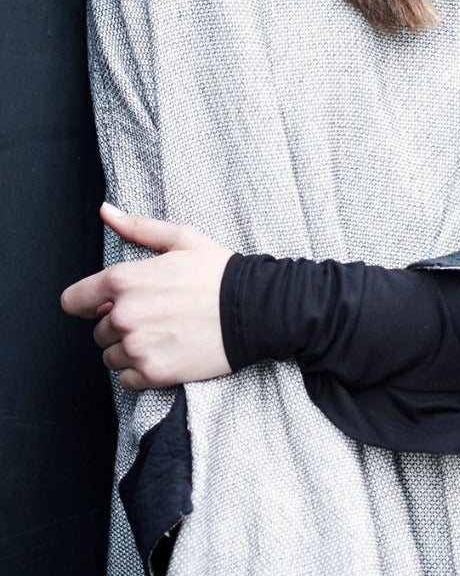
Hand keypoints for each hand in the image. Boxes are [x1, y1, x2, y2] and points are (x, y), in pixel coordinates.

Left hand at [60, 202, 234, 389]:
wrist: (254, 310)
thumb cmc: (218, 272)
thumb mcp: (181, 238)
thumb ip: (137, 226)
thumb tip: (106, 211)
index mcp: (124, 280)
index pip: (74, 301)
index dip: (89, 301)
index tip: (107, 302)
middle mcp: (123, 316)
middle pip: (98, 330)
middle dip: (120, 323)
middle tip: (156, 313)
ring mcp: (137, 348)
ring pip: (111, 356)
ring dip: (130, 348)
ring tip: (163, 333)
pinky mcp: (153, 374)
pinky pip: (126, 379)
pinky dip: (140, 370)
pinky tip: (166, 351)